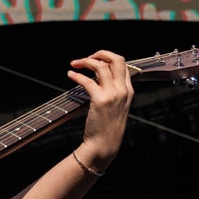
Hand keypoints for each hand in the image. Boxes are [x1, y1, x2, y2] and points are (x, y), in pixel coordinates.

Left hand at [68, 50, 132, 168]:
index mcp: (128, 90)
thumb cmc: (106, 127)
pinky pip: (87, 81)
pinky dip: (76, 75)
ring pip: (101, 66)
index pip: (122, 64)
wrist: (104, 145)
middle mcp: (123, 90)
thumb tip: (98, 78)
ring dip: (85, 61)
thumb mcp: (116, 107)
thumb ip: (112, 92)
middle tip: (87, 57)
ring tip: (74, 64)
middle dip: (101, 53)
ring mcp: (113, 95)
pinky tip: (70, 75)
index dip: (108, 58)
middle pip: (117, 59)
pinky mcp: (100, 101)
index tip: (94, 61)